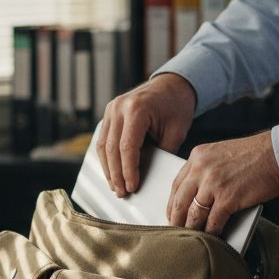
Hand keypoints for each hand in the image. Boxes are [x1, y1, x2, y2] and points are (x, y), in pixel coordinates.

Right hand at [97, 73, 196, 196]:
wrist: (172, 86)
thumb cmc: (176, 107)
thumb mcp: (176, 131)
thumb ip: (161, 153)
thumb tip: (148, 178)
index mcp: (136, 109)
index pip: (127, 147)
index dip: (128, 171)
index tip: (132, 187)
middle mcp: (119, 107)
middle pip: (112, 148)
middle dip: (116, 174)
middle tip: (122, 192)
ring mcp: (111, 109)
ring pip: (103, 145)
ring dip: (108, 169)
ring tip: (116, 187)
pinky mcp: (109, 113)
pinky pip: (103, 139)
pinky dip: (107, 158)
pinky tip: (112, 172)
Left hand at [167, 131, 278, 235]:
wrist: (278, 154)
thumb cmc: (256, 155)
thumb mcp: (221, 154)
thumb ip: (207, 170)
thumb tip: (199, 193)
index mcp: (198, 156)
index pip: (177, 184)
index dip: (172, 203)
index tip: (172, 213)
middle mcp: (201, 169)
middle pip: (180, 201)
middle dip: (177, 220)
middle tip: (177, 231)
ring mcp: (213, 184)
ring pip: (194, 214)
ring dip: (193, 229)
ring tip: (193, 238)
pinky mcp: (227, 198)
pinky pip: (213, 222)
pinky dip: (212, 232)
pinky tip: (213, 237)